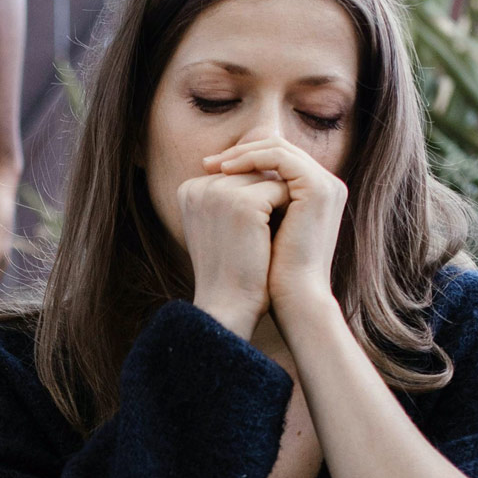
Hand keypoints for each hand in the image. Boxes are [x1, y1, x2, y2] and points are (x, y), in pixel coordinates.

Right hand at [178, 167, 291, 336]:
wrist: (229, 306)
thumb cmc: (231, 270)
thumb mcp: (221, 226)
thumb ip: (232, 195)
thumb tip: (268, 170)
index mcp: (190, 189)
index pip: (236, 173)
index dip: (255, 198)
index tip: (253, 229)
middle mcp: (199, 185)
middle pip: (252, 172)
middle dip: (268, 196)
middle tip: (268, 232)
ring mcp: (219, 192)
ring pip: (267, 177)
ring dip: (279, 201)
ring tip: (273, 233)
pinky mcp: (242, 203)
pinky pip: (280, 189)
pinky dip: (288, 209)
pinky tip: (281, 233)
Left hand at [203, 137, 345, 309]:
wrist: (294, 297)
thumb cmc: (273, 271)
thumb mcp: (261, 227)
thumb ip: (254, 201)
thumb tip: (221, 180)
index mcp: (316, 193)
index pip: (278, 159)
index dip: (244, 160)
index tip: (211, 170)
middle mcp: (326, 184)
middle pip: (278, 148)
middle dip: (240, 152)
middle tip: (207, 164)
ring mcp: (326, 184)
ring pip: (278, 148)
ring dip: (242, 153)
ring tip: (214, 167)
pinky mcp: (318, 188)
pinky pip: (280, 157)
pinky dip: (251, 159)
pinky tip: (227, 172)